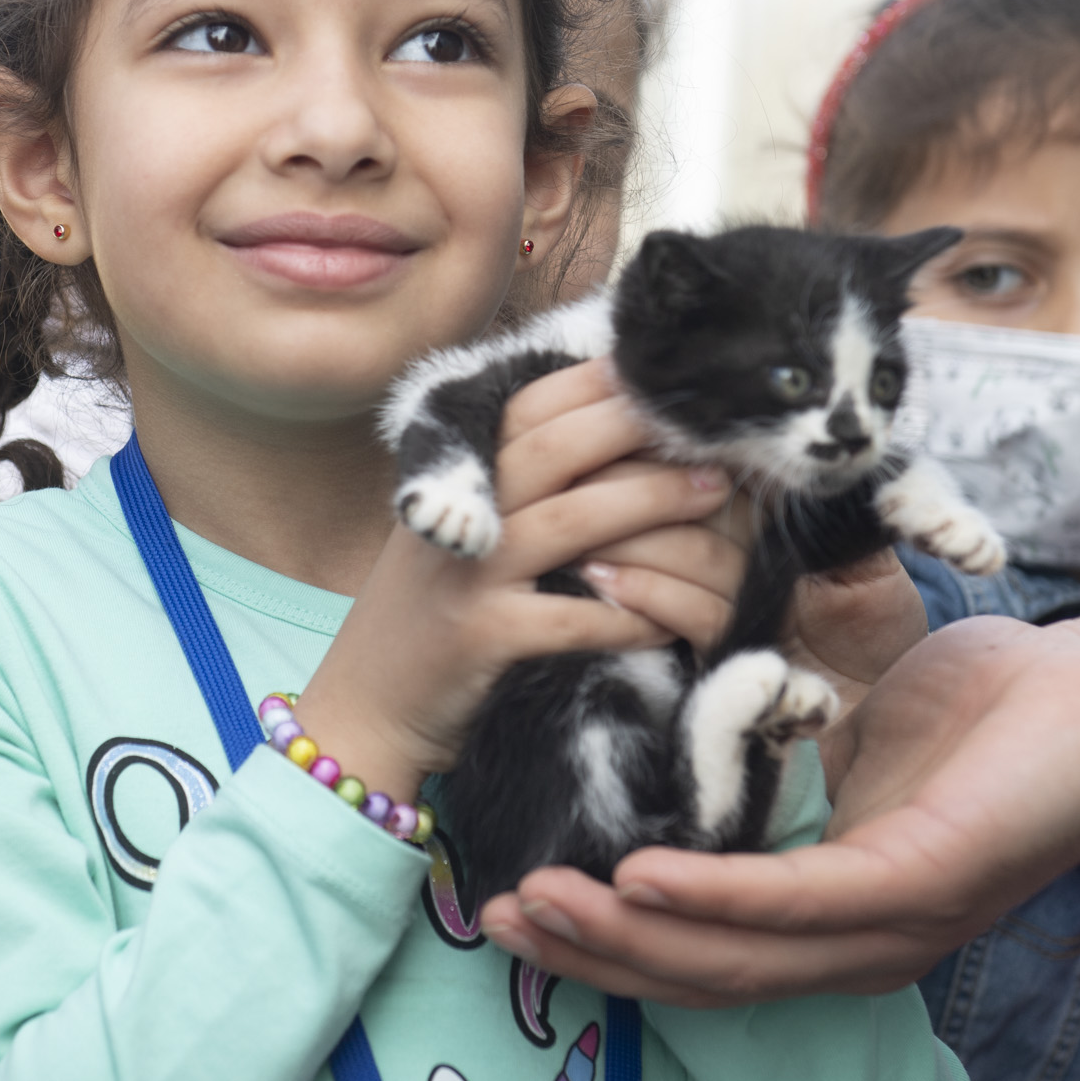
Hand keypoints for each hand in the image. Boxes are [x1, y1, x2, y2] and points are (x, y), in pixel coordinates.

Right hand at [295, 358, 741, 804]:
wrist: (364, 706)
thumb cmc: (428, 616)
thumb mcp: (458, 532)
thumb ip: (512, 486)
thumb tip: (609, 431)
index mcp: (457, 478)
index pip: (531, 406)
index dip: (600, 383)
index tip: (664, 374)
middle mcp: (461, 514)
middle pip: (556, 446)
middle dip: (636, 424)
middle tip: (708, 424)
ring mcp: (468, 574)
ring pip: (572, 519)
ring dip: (652, 500)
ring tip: (715, 492)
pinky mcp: (481, 637)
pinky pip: (574, 618)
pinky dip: (630, 615)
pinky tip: (674, 616)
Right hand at [477, 555, 1079, 1003]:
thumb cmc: (984, 705)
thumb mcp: (841, 728)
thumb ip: (765, 755)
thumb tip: (675, 733)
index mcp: (839, 914)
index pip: (704, 953)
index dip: (608, 941)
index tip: (520, 905)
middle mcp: (864, 943)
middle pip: (704, 977)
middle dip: (593, 953)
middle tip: (500, 916)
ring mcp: (898, 922)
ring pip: (739, 957)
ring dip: (631, 935)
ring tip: (544, 902)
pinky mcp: (928, 880)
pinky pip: (805, 902)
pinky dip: (718, 898)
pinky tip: (647, 877)